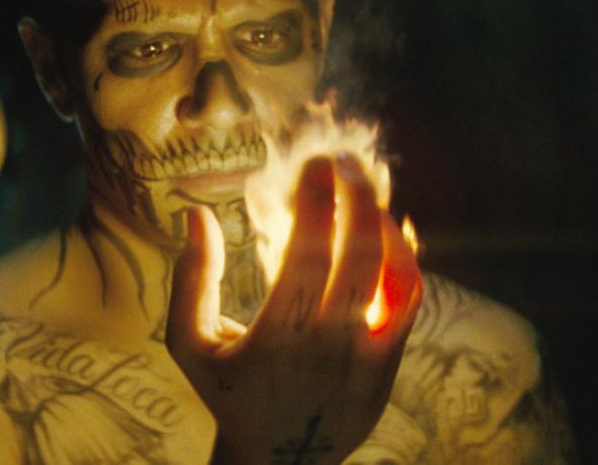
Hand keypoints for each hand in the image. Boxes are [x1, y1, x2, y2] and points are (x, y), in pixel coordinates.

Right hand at [166, 155, 422, 463]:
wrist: (279, 460)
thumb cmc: (226, 392)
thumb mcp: (189, 344)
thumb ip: (190, 279)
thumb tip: (196, 212)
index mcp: (278, 336)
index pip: (311, 252)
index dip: (318, 200)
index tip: (314, 163)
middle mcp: (330, 346)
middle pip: (362, 255)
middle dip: (358, 197)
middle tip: (345, 162)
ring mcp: (366, 358)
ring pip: (395, 276)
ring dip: (385, 224)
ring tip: (365, 192)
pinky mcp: (388, 366)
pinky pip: (409, 302)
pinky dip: (406, 259)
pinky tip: (392, 228)